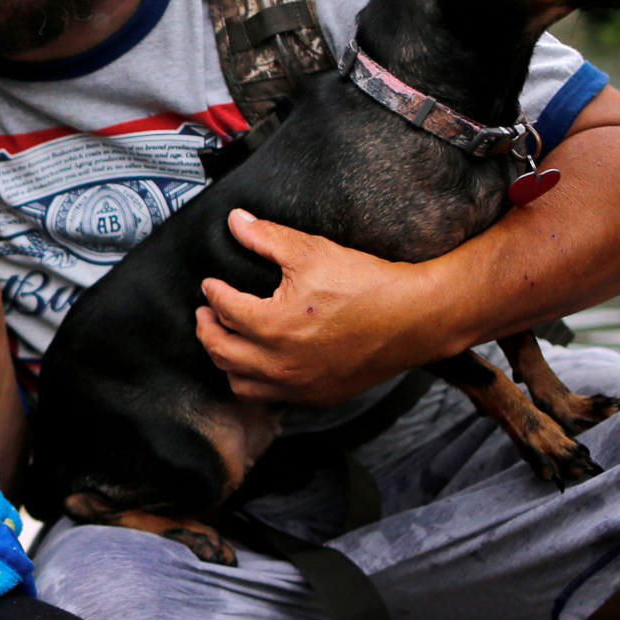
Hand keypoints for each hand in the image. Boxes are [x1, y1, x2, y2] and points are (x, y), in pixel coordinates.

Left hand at [195, 209, 425, 406]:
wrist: (413, 318)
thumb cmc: (366, 283)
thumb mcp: (312, 251)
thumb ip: (267, 237)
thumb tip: (236, 221)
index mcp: (271, 326)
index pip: (223, 308)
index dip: (212, 292)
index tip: (210, 284)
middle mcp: (279, 364)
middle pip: (221, 351)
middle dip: (207, 328)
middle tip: (206, 312)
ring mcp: (298, 386)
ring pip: (239, 383)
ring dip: (226, 361)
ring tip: (227, 340)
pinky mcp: (316, 396)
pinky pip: (270, 398)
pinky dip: (256, 382)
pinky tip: (260, 364)